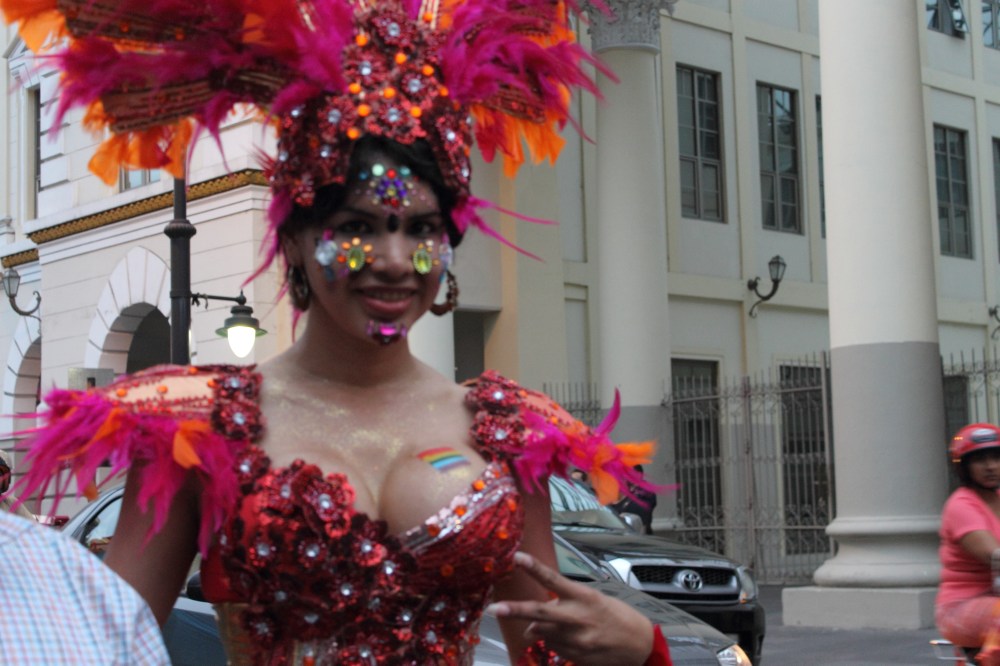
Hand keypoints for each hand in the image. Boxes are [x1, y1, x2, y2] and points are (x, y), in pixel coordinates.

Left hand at [487, 551, 654, 665]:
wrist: (640, 645)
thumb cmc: (617, 617)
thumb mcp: (595, 600)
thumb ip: (565, 604)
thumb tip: (536, 622)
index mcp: (584, 597)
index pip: (554, 580)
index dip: (534, 568)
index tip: (517, 557)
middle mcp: (578, 619)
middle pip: (540, 613)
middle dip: (515, 610)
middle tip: (494, 608)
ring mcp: (576, 641)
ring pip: (543, 633)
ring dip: (542, 629)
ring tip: (563, 625)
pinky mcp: (575, 657)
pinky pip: (554, 648)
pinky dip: (555, 642)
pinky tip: (574, 639)